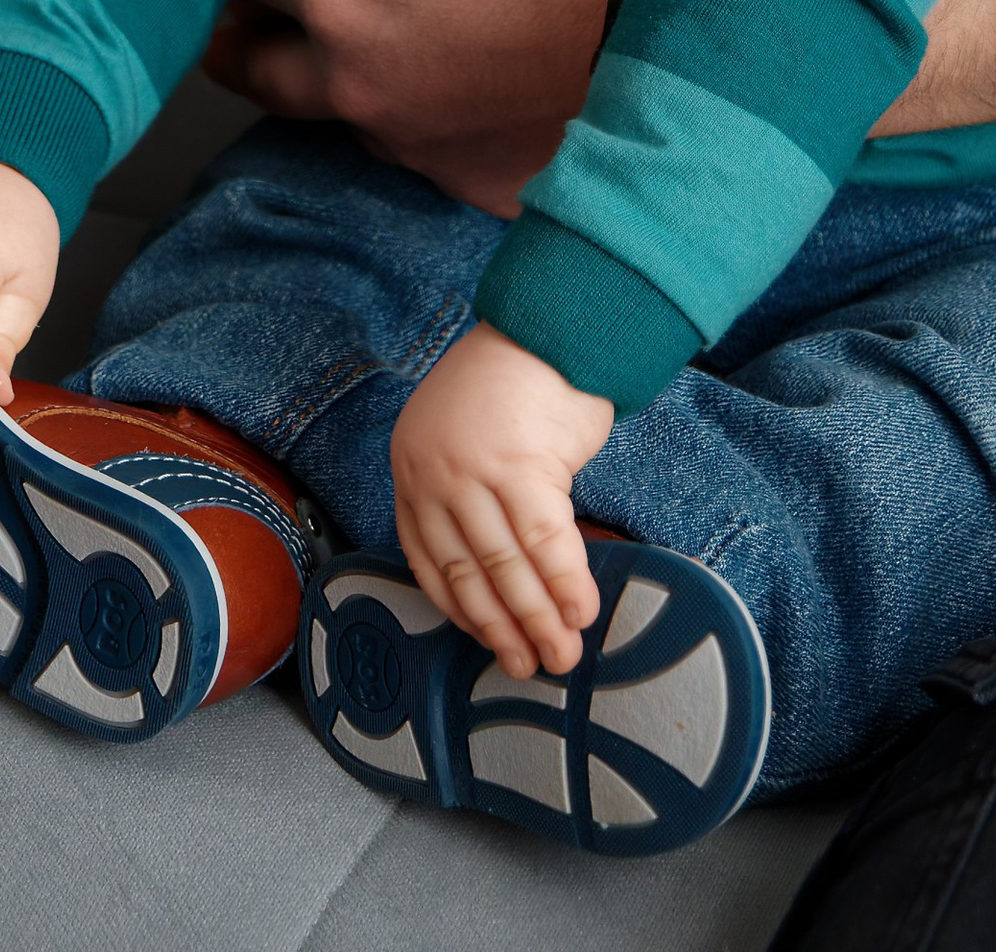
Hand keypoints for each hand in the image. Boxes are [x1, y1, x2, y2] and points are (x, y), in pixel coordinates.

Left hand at [204, 0, 672, 213]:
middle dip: (242, 22)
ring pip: (325, 111)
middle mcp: (359, 83)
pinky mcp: (472, 179)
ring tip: (313, 43)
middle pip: (256, 59)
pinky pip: (409, 148)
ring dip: (312, 75)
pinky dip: (403, 114)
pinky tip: (426, 81)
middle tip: (231, 3)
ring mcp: (416, 142)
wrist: (688, 22)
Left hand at [392, 323, 612, 679]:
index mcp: (412, 467)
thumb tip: (503, 575)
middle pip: (469, 571)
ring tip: (563, 652)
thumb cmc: (514, 385)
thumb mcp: (464, 439)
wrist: (546, 329)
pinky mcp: (520, 468)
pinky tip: (583, 610)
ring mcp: (473, 470)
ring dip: (540, 619)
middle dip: (503, 629)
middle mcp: (432, 472)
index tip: (487, 639)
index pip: (427, 559)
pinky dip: (566, 584)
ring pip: (507, 566)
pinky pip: (546, 544)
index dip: (462, 609)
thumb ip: (470, 497)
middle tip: (529, 665)